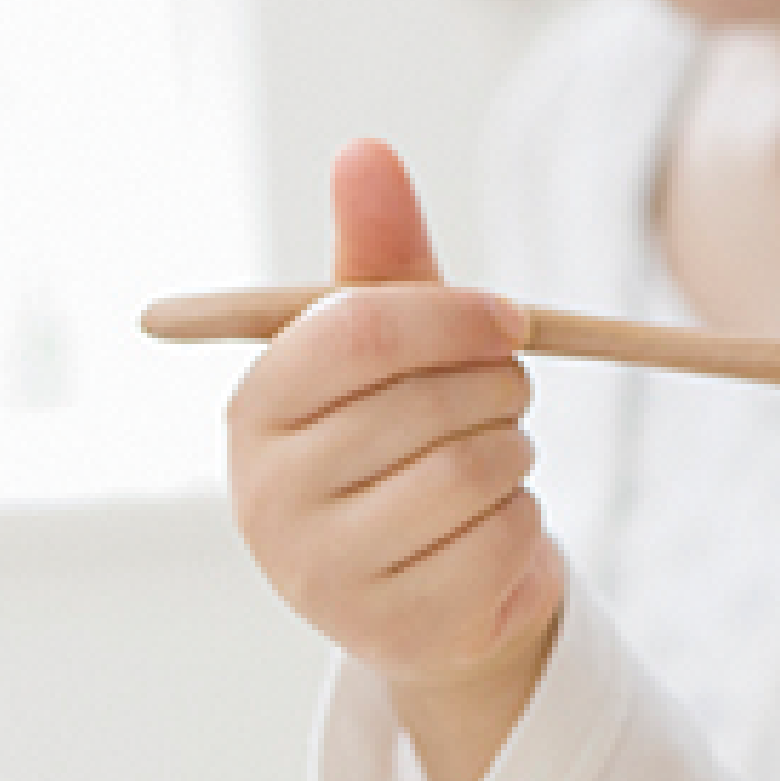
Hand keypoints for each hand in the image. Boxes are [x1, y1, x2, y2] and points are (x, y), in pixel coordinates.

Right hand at [226, 141, 565, 780]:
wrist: (419, 590)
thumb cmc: (397, 437)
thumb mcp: (390, 343)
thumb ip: (378, 250)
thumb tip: (365, 149)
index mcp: (255, 407)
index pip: (358, 330)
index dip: (453, 315)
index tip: (511, 319)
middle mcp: (267, 495)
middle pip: (431, 403)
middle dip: (497, 389)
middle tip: (501, 399)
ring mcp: (324, 574)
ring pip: (477, 469)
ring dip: (515, 455)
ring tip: (488, 466)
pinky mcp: (394, 631)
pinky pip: (507, 538)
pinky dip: (524, 524)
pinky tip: (489, 532)